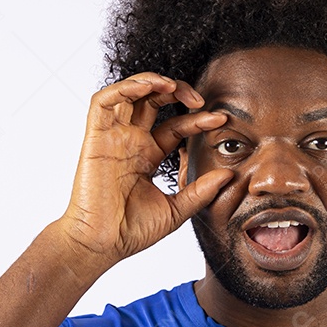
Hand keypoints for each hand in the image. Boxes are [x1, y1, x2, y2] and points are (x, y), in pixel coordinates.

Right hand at [56, 73, 231, 267]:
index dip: (197, 120)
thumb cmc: (132, 232)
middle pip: (154, 102)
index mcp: (148, 157)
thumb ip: (200, 191)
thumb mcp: (176, 210)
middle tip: (199, 100)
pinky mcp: (95, 138)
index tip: (221, 121)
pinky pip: (103, 102)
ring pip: (129, 94)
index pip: (176, 127)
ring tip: (173, 86)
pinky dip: (124, 87)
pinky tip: (148, 87)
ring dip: (151, 82)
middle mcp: (131, 142)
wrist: (103, 245)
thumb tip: (230, 174)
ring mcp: (113, 138)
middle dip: (177, 92)